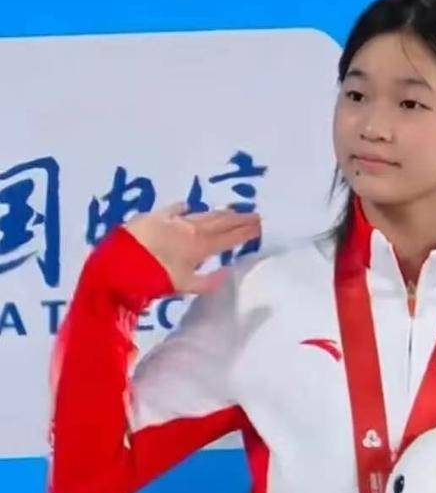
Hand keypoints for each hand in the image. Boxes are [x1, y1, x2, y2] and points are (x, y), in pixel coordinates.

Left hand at [124, 203, 260, 293]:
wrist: (118, 262)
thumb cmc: (152, 278)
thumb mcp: (182, 286)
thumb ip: (207, 282)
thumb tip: (226, 273)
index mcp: (201, 247)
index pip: (230, 238)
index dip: (247, 232)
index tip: (262, 226)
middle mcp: (191, 230)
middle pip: (221, 222)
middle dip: (240, 219)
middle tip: (255, 215)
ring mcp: (174, 221)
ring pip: (203, 214)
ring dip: (219, 213)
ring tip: (232, 211)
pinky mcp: (156, 217)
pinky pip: (175, 209)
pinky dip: (185, 208)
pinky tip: (188, 206)